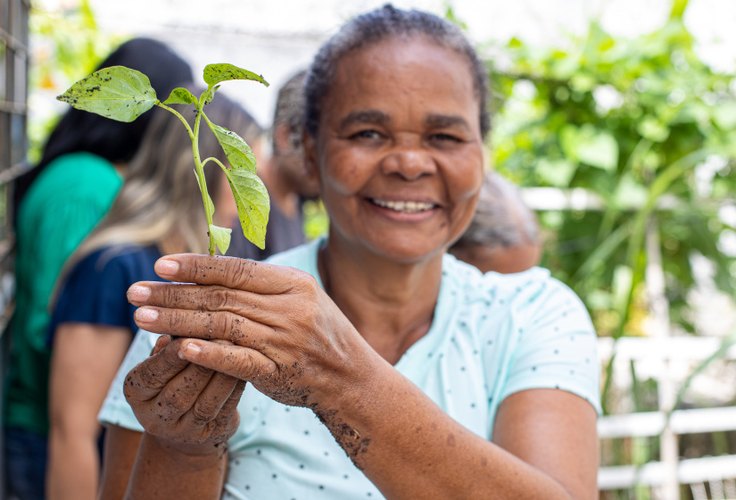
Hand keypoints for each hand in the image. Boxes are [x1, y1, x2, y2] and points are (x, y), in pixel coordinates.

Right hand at [123, 335, 244, 456]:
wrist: (184, 426)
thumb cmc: (172, 377)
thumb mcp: (162, 361)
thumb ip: (168, 344)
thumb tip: (173, 325)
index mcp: (136, 392)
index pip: (151, 374)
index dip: (169, 357)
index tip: (186, 337)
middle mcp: (155, 417)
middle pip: (178, 393)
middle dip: (200, 364)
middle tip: (220, 336)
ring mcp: (184, 431)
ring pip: (205, 403)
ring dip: (222, 374)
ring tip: (235, 347)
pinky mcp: (213, 434)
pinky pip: (226, 408)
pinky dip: (236, 386)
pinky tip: (246, 365)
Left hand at [126, 254, 373, 408]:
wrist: (351, 376)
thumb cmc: (319, 332)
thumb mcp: (300, 297)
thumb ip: (261, 285)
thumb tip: (211, 270)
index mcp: (293, 283)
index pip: (236, 270)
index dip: (196, 267)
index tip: (161, 266)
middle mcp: (289, 309)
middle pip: (221, 297)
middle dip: (173, 295)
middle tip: (135, 293)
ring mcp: (284, 341)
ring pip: (222, 326)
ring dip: (178, 322)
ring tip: (143, 320)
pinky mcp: (278, 372)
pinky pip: (238, 361)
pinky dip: (208, 354)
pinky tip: (179, 349)